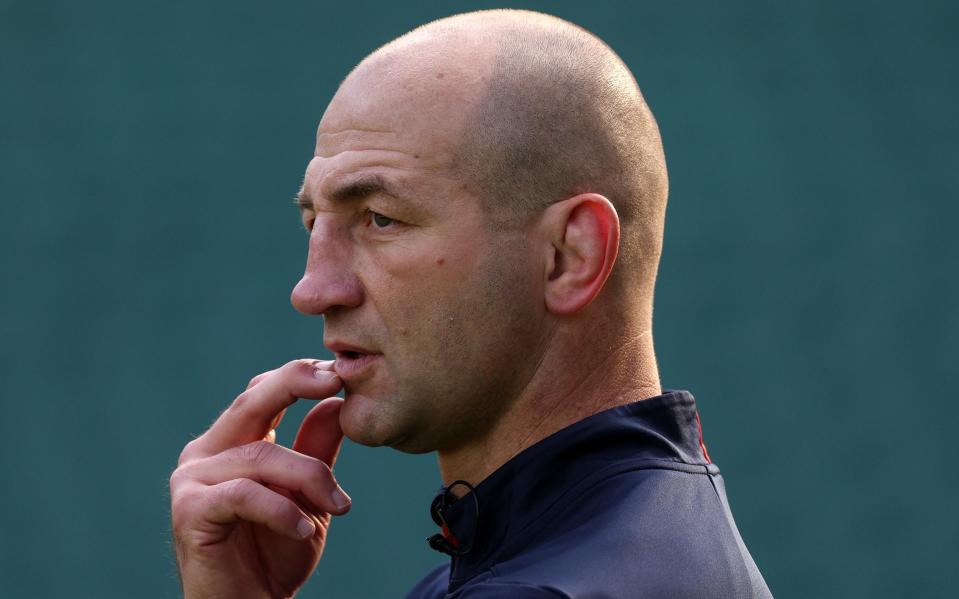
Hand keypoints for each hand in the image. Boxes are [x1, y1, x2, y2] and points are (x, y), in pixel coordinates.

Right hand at [170, 359, 350, 598]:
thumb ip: (317, 450)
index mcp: (233, 442)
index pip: (261, 392)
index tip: (339, 372)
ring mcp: (192, 480)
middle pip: (251, 402)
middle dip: (294, 384)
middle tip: (334, 382)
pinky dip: (280, 509)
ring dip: (309, 477)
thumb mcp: (309, 495)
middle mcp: (206, 452)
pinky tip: (303, 529)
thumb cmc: (277, 552)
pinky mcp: (189, 511)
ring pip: (261, 455)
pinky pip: (242, 495)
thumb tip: (336, 401)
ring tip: (338, 506)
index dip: (298, 376)